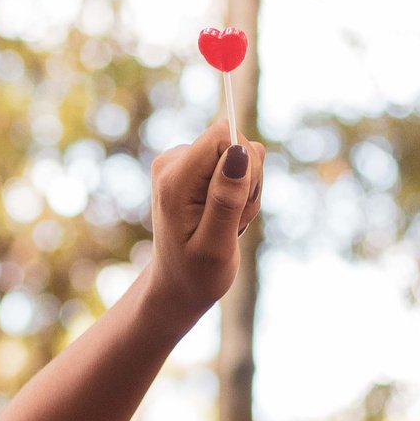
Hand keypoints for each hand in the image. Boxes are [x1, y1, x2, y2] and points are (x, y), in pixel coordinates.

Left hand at [144, 120, 263, 321]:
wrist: (177, 285)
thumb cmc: (196, 273)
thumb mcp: (215, 245)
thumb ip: (227, 199)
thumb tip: (240, 151)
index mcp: (174, 179)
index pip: (224, 135)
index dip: (245, 167)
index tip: (237, 203)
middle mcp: (172, 162)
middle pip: (236, 143)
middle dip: (248, 183)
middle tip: (232, 222)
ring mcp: (181, 162)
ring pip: (241, 155)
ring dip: (245, 193)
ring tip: (227, 224)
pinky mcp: (194, 166)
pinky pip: (236, 163)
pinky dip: (240, 193)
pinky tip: (225, 218)